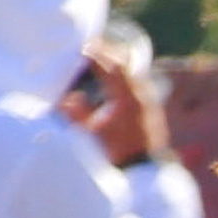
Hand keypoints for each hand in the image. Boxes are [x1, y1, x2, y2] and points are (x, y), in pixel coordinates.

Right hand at [65, 29, 166, 167]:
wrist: (145, 171)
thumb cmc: (118, 154)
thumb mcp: (91, 135)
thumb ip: (77, 115)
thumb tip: (67, 98)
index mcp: (126, 98)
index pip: (110, 67)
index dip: (95, 55)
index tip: (81, 49)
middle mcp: (140, 95)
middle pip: (123, 62)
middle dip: (105, 52)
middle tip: (88, 46)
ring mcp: (148, 99)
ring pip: (132, 70)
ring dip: (115, 61)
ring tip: (98, 57)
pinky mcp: (150, 106)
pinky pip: (137, 80)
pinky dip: (123, 74)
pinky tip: (112, 77)